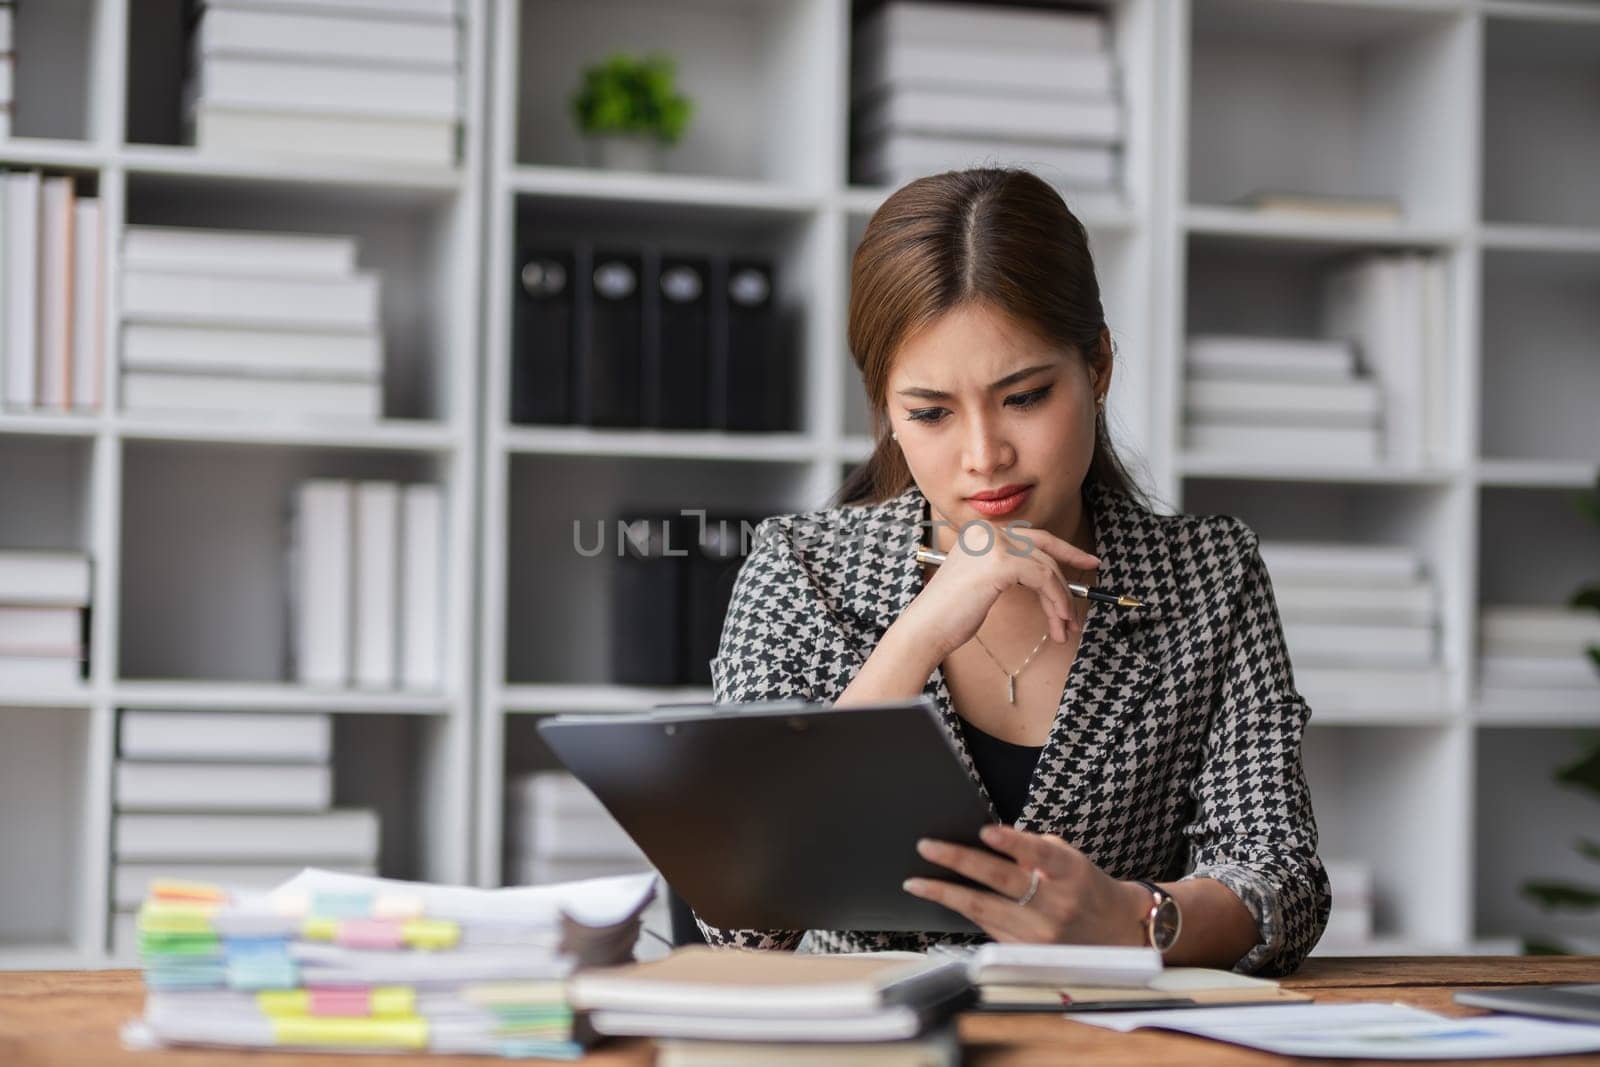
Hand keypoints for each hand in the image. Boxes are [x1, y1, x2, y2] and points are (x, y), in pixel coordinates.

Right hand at [900, 522, 1099, 657]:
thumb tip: (1049, 578)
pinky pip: (1044, 578)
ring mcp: (993, 544)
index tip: (1087, 562)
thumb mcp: (982, 582)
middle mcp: (987, 531)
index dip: (1064, 549)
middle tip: (1081, 605)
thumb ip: (1009, 570)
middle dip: (1067, 580)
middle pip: (1044, 549)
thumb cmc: (950, 613)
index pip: (1033, 536)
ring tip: (1064, 627)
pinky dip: (1056, 601)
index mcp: (981, 532)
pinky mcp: (1000, 562)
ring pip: (1047, 568)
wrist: (926, 627)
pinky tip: (1057, 620)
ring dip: (1061, 601)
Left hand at [903, 824, 1148, 945]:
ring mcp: (1041, 934)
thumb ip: (1035, 851)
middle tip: (927, 847)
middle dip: (959, 862)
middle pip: (1002, 881)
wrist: (1115, 931)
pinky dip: (963, 911)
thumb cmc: (1085, 886)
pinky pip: (987, 926)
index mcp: (1071, 873)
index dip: (1013, 844)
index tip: (986, 832)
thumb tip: (989, 842)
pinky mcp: (1028, 952)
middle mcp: (1058, 905)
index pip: (1041, 855)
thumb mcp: (1070, 860)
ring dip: (945, 894)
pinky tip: (942, 899)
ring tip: (916, 882)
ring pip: (984, 909)